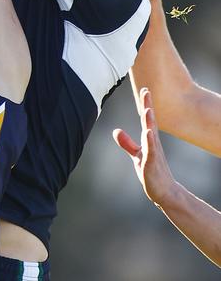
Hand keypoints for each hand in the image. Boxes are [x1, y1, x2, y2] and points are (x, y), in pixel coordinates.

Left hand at [113, 88, 176, 208]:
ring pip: (151, 134)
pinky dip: (149, 142)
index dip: (146, 104)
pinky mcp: (152, 164)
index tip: (145, 89)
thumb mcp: (137, 155)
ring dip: (149, 122)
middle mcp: (153, 143)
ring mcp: (154, 153)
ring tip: (148, 109)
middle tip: (147, 90)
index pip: (147, 119)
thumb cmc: (152, 171)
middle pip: (150, 122)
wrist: (164, 191)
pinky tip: (148, 133)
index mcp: (150, 140)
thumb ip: (127, 143)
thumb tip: (116, 130)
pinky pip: (151, 151)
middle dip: (148, 106)